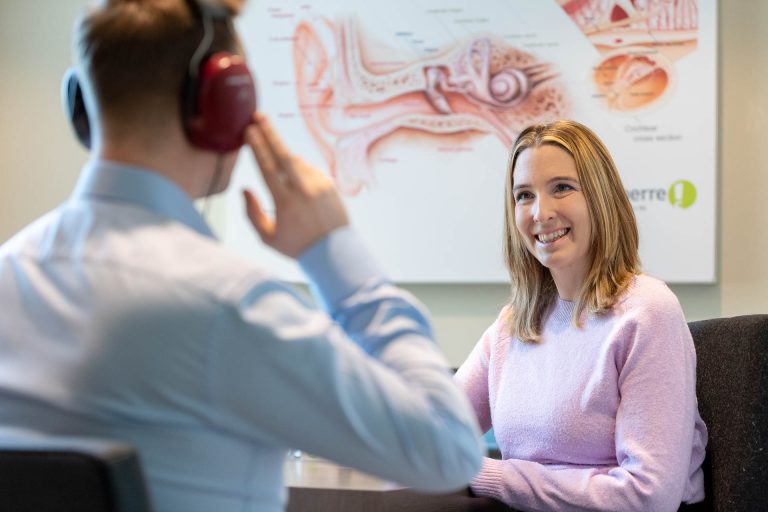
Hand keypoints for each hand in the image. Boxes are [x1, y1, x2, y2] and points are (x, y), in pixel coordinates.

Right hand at [243, 113, 349, 257]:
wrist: (335, 252)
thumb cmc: (297, 247)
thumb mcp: (268, 238)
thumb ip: (252, 213)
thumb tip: (245, 189)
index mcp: (285, 202)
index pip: (267, 167)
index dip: (257, 146)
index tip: (249, 130)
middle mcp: (303, 190)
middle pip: (283, 154)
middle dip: (269, 132)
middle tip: (258, 116)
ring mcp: (319, 185)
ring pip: (296, 162)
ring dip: (283, 155)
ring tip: (273, 154)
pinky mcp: (330, 185)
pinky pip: (309, 170)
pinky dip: (299, 169)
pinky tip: (294, 178)